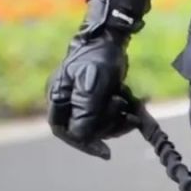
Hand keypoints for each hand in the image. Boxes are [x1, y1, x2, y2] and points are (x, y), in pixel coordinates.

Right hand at [48, 0, 139, 158]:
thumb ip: (86, 109)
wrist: (111, 39)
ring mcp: (82, 102)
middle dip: (107, 127)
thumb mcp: (93, 83)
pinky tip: (132, 107)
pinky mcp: (96, 101)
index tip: (104, 151)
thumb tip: (81, 135)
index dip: (82, 143)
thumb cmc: (98, 57)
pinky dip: (121, 117)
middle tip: (123, 112)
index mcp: (58, 96)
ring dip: (117, 123)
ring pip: (99, 127)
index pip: (63, 130)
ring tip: (128, 104)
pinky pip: (108, 119)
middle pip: (85, 131)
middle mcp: (67, 101)